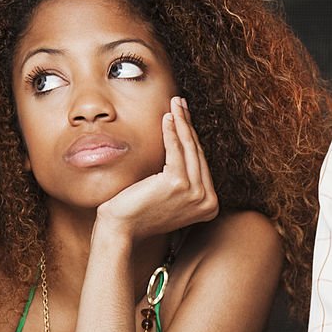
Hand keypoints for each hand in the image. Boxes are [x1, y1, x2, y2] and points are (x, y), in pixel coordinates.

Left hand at [96, 96, 218, 240]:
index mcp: (209, 206)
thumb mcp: (169, 195)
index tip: (185, 117)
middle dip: (188, 125)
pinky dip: (171, 130)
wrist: (121, 228)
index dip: (192, 137)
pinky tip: (167, 116)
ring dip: (181, 122)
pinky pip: (176, 150)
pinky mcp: (179, 184)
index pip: (201, 164)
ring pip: (189, 149)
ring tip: (175, 104)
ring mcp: (196, 194)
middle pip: (197, 154)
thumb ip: (183, 178)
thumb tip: (186, 144)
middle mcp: (208, 202)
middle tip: (181, 103)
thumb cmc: (140, 212)